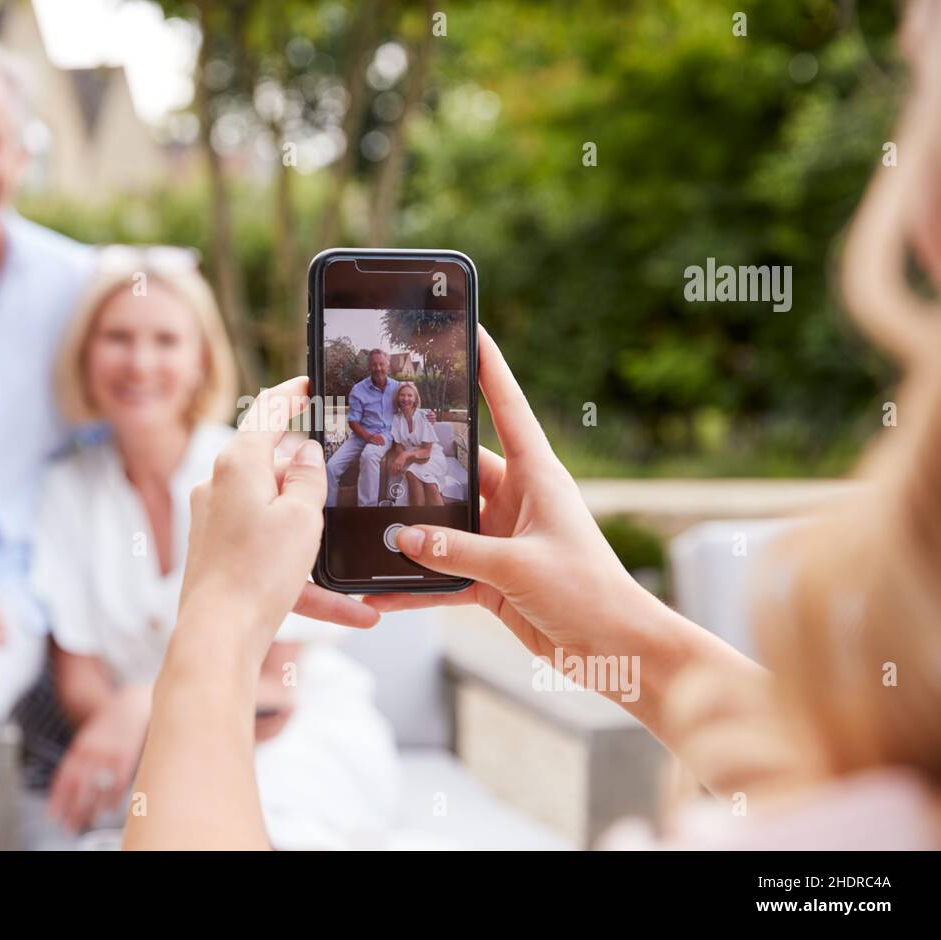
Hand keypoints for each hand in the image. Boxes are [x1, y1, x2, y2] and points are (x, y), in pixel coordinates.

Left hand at [47, 685, 151, 830]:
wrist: (130, 704)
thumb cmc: (108, 727)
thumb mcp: (88, 739)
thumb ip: (79, 760)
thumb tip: (67, 788)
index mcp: (79, 747)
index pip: (64, 777)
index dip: (58, 799)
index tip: (53, 817)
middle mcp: (91, 751)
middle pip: (78, 786)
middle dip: (73, 809)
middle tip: (69, 827)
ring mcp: (109, 753)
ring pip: (97, 787)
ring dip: (92, 808)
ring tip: (88, 823)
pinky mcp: (126, 756)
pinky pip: (117, 782)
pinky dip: (112, 798)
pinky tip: (109, 809)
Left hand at [178, 377, 377, 667]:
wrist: (219, 636)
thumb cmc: (258, 572)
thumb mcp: (303, 516)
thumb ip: (310, 478)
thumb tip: (306, 455)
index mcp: (238, 463)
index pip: (266, 411)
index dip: (290, 393)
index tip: (307, 382)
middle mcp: (220, 486)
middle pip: (272, 466)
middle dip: (308, 477)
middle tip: (339, 480)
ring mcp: (217, 521)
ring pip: (277, 517)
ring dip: (314, 540)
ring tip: (349, 564)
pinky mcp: (220, 555)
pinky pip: (271, 557)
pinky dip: (307, 579)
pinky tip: (352, 610)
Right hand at [365, 327, 748, 731]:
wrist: (616, 652)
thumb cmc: (589, 594)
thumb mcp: (518, 565)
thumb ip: (456, 549)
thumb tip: (403, 536)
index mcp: (537, 476)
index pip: (508, 408)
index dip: (489, 368)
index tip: (469, 330)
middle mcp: (517, 499)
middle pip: (460, 469)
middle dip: (420, 462)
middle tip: (377, 441)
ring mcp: (502, 538)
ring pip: (445, 523)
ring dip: (412, 530)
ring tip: (367, 520)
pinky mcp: (492, 576)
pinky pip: (444, 571)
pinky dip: (417, 582)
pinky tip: (384, 590)